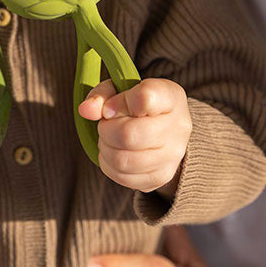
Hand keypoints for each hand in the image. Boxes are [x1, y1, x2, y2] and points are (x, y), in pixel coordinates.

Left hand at [77, 78, 191, 194]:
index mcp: (170, 96)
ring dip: (106, 148)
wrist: (164, 131)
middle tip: (106, 125)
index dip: (118, 103)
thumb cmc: (138, 105)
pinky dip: (109, 165)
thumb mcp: (121, 89)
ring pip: (123, 160)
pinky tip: (114, 153)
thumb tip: (87, 110)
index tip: (110, 106)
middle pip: (129, 134)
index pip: (145, 98)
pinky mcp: (161, 176)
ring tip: (109, 139)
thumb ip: (102, 95)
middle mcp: (178, 127)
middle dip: (106, 130)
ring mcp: (172, 155)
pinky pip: (123, 177)